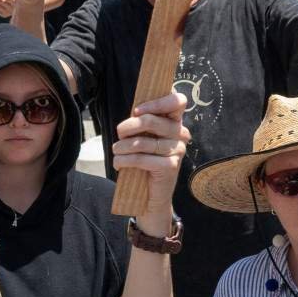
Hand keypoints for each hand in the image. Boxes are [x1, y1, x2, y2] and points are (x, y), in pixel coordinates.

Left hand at [110, 93, 190, 229]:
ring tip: (116, 151)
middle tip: (119, 133)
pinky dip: (125, 160)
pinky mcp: (171, 166)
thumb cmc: (145, 161)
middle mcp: (181, 134)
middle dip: (129, 126)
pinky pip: (142, 159)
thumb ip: (143, 122)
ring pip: (143, 142)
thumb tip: (133, 111)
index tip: (136, 110)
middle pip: (153, 121)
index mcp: (176, 122)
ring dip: (122, 147)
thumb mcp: (144, 137)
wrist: (151, 195)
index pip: (177, 101)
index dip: (157, 102)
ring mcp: (178, 150)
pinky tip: (118, 164)